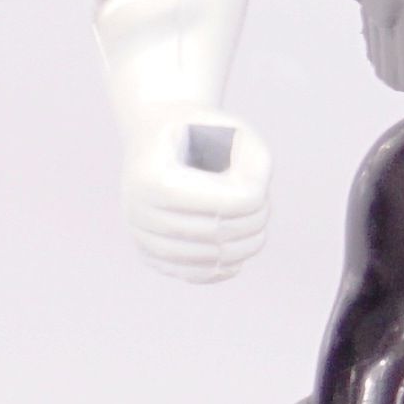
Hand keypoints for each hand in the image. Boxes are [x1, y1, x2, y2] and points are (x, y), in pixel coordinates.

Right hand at [119, 111, 272, 279]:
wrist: (154, 138)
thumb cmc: (199, 132)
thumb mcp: (232, 130)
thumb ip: (256, 161)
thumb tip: (257, 200)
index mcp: (155, 178)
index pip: (220, 205)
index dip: (253, 202)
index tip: (262, 190)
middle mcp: (139, 210)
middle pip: (214, 234)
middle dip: (251, 223)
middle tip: (264, 208)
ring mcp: (140, 235)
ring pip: (204, 259)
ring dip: (242, 247)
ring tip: (255, 228)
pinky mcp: (148, 253)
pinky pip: (190, 274)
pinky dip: (221, 270)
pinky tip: (237, 254)